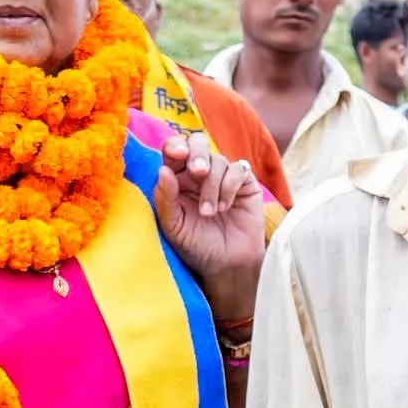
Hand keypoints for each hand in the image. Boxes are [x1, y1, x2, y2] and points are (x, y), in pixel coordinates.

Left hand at [154, 133, 264, 314]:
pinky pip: (238, 168)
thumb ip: (165, 199)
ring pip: (218, 160)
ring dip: (213, 186)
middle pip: (198, 143)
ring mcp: (222, 176)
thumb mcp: (173, 226)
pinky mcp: (244, 183)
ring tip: (210, 213)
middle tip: (197, 172)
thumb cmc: (195, 246)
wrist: (227, 264)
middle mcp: (199, 174)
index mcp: (176, 179)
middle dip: (197, 154)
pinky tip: (226, 206)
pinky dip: (230, 185)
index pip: (173, 151)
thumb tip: (163, 170)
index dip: (175, 146)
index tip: (177, 155)